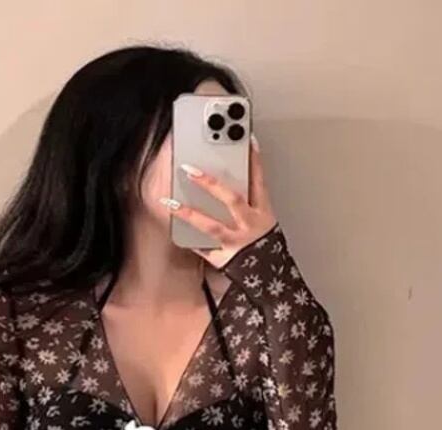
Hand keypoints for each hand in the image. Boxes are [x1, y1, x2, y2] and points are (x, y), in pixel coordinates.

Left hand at [162, 133, 277, 268]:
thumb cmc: (265, 248)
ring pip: (211, 225)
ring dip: (189, 213)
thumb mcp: (266, 221)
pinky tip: (174, 232)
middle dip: (211, 183)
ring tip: (171, 202)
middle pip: (231, 199)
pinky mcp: (224, 259)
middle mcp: (249, 225)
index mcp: (263, 213)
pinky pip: (203, 249)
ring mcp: (236, 243)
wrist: (270, 279)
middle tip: (190, 169)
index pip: (260, 181)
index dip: (255, 160)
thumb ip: (251, 201)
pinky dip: (190, 241)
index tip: (246, 139)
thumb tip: (234, 179)